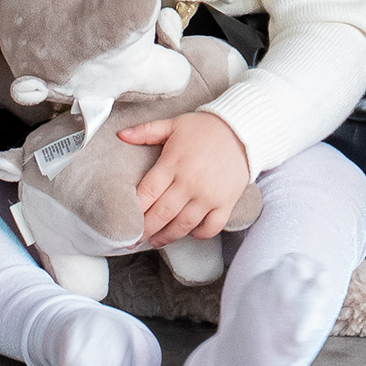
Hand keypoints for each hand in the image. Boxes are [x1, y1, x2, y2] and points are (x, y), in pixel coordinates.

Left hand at [115, 109, 252, 246]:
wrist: (244, 129)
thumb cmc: (206, 127)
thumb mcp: (174, 124)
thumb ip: (146, 130)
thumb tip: (121, 134)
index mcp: (173, 163)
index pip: (147, 193)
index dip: (134, 210)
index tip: (125, 221)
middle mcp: (190, 182)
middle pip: (161, 214)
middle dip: (145, 230)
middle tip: (134, 240)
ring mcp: (209, 195)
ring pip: (183, 225)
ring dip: (167, 237)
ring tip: (156, 241)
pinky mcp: (226, 203)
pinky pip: (210, 227)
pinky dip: (199, 234)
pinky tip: (190, 233)